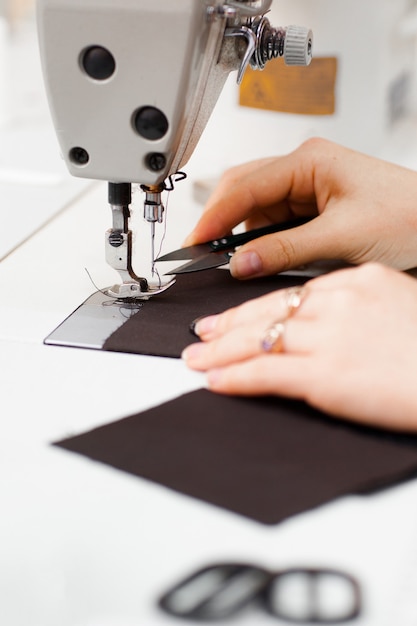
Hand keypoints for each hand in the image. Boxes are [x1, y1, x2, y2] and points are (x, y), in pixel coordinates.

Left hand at [182, 264, 416, 430]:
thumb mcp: (398, 306)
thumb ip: (359, 308)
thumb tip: (327, 323)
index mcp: (358, 283)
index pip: (293, 291)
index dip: (257, 305)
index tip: (237, 315)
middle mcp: (339, 304)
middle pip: (268, 310)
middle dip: (228, 325)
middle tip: (203, 332)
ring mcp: (330, 338)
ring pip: (259, 339)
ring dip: (221, 351)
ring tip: (197, 358)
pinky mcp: (326, 375)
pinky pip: (266, 372)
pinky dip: (235, 377)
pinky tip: (216, 380)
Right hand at [185, 139, 416, 277]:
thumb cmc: (410, 217)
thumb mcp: (342, 237)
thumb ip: (285, 250)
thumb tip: (240, 263)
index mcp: (310, 160)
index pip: (244, 186)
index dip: (214, 217)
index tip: (193, 244)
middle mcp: (304, 169)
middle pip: (242, 191)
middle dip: (222, 223)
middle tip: (202, 254)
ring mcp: (307, 187)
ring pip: (255, 210)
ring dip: (243, 236)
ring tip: (238, 263)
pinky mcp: (313, 208)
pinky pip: (273, 223)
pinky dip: (262, 242)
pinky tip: (261, 257)